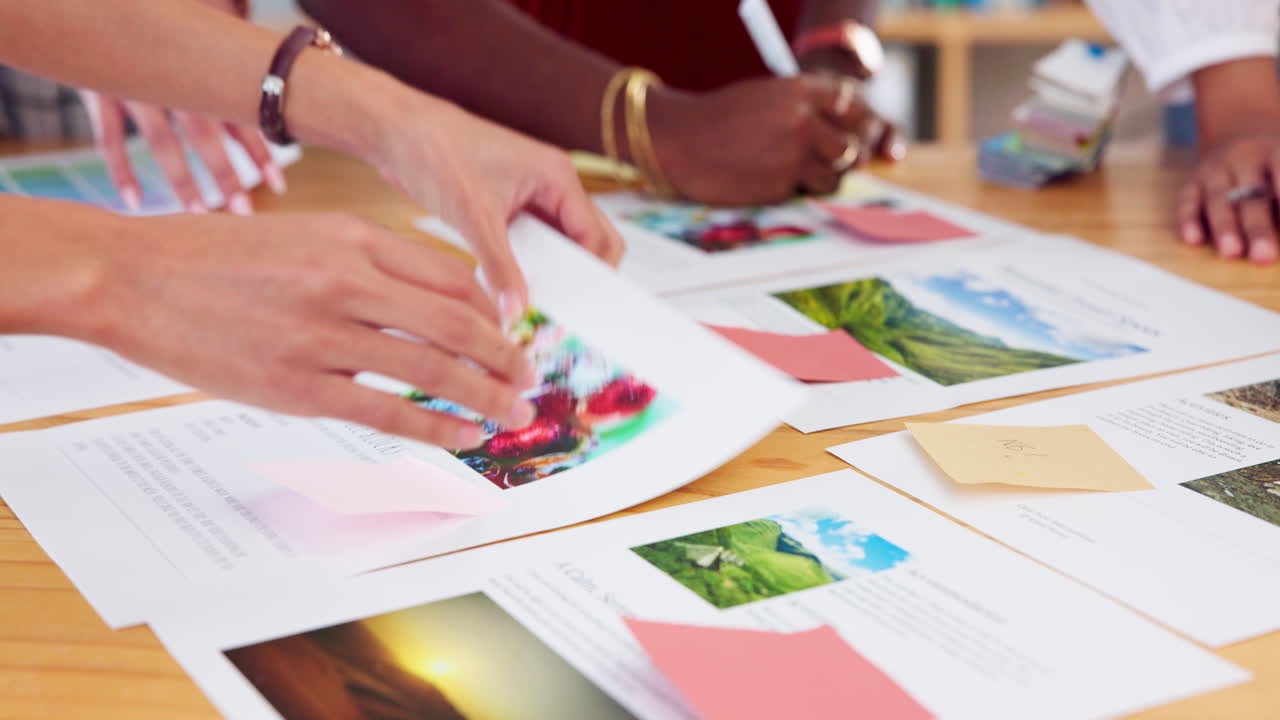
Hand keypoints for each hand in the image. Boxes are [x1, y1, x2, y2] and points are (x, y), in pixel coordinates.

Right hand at [76, 0, 280, 215]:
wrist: (98, 3)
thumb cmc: (161, 21)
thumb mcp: (199, 34)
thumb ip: (226, 64)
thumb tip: (270, 97)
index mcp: (201, 68)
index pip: (237, 116)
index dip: (259, 152)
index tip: (278, 186)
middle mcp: (172, 80)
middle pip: (204, 135)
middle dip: (226, 174)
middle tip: (244, 211)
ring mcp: (134, 87)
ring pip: (162, 142)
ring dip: (181, 180)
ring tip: (199, 211)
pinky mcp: (98, 90)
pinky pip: (109, 137)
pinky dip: (120, 170)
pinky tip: (134, 202)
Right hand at [86, 212, 538, 447]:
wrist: (132, 277)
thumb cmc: (217, 255)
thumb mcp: (304, 234)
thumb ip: (368, 260)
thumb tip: (433, 298)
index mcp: (353, 238)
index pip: (452, 275)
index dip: (494, 310)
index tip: (513, 332)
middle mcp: (347, 282)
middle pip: (456, 322)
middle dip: (505, 354)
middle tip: (531, 376)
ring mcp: (322, 336)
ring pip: (431, 369)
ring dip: (484, 394)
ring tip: (515, 411)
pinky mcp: (297, 387)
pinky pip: (386, 414)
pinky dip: (435, 427)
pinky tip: (464, 436)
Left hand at [371, 98, 623, 311]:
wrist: (397, 132)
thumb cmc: (437, 153)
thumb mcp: (473, 217)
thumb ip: (500, 267)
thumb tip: (517, 312)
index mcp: (558, 176)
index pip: (597, 236)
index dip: (593, 275)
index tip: (579, 310)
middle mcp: (552, 185)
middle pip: (588, 241)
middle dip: (579, 276)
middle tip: (561, 311)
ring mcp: (532, 196)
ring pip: (560, 244)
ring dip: (552, 272)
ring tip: (537, 304)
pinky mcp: (509, 206)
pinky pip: (533, 243)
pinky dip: (528, 265)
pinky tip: (512, 287)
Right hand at [647, 73, 902, 204]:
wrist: (681, 141)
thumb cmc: (722, 119)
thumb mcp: (768, 96)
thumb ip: (806, 107)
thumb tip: (844, 133)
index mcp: (800, 91)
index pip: (853, 106)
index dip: (857, 123)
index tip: (850, 134)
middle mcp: (803, 122)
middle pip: (850, 147)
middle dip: (842, 158)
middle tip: (824, 161)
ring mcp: (793, 156)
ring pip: (833, 177)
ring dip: (819, 178)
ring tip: (789, 170)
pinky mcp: (781, 186)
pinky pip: (802, 192)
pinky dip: (790, 189)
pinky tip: (763, 177)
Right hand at [1178, 132, 1279, 264]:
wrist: (1240, 130)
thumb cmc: (1275, 164)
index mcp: (1276, 151)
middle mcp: (1245, 157)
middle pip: (1252, 195)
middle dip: (1258, 227)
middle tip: (1264, 256)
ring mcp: (1215, 169)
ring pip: (1219, 200)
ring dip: (1225, 227)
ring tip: (1231, 253)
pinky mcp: (1193, 182)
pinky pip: (1188, 201)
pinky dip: (1189, 220)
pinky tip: (1193, 240)